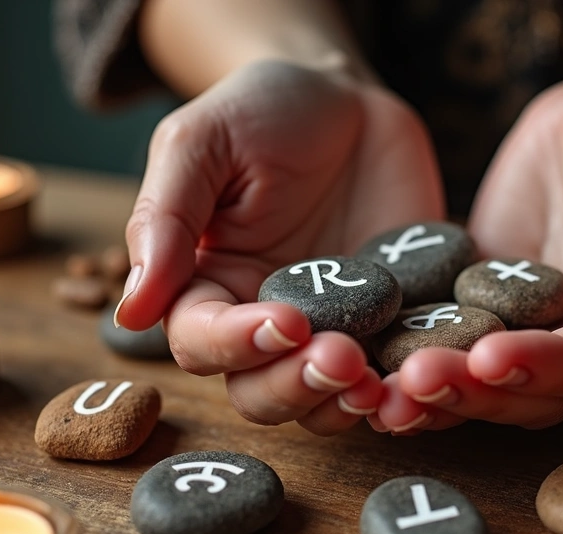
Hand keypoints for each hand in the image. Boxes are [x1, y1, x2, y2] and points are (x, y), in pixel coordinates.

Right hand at [116, 61, 444, 434]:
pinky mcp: (392, 326)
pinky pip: (397, 375)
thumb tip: (132, 311)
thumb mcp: (200, 142)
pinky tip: (430, 377)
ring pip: (327, 402)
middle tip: (343, 359)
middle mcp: (266, 326)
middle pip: (262, 393)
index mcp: (207, 289)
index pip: (203, 342)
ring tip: (383, 385)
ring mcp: (334, 332)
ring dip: (351, 404)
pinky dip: (411, 391)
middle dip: (299, 387)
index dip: (238, 345)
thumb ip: (165, 218)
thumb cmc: (260, 112)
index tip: (285, 322)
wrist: (348, 100)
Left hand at [374, 68, 562, 432]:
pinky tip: (365, 357)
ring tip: (380, 386)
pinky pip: (446, 333)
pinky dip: (411, 350)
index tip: (492, 358)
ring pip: (484, 377)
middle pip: (532, 388)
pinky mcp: (482, 298)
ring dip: (436, 388)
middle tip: (415, 378)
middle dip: (474, 389)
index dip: (546, 366)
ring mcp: (530, 322)